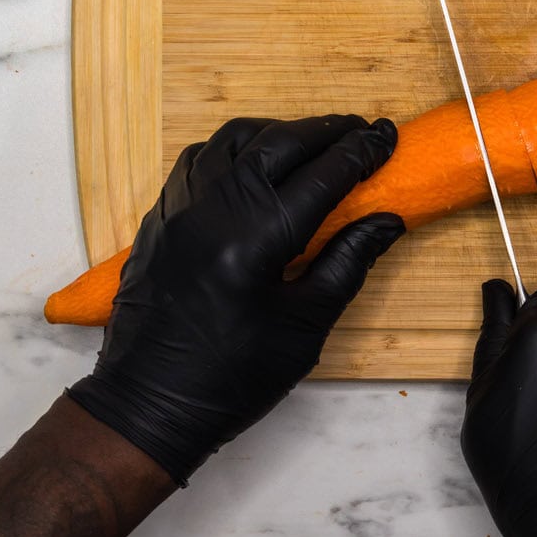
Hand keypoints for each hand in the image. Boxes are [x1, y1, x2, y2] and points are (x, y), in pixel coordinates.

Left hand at [68, 115, 403, 484]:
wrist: (149, 405)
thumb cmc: (235, 377)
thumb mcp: (306, 327)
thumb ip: (348, 263)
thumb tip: (387, 221)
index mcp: (255, 242)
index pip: (320, 176)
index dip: (359, 153)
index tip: (386, 138)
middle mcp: (213, 212)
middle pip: (278, 143)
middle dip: (325, 131)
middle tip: (360, 133)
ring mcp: (179, 210)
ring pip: (233, 140)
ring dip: (279, 132)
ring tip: (312, 143)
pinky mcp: (159, 217)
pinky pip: (198, 158)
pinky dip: (234, 148)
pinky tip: (254, 163)